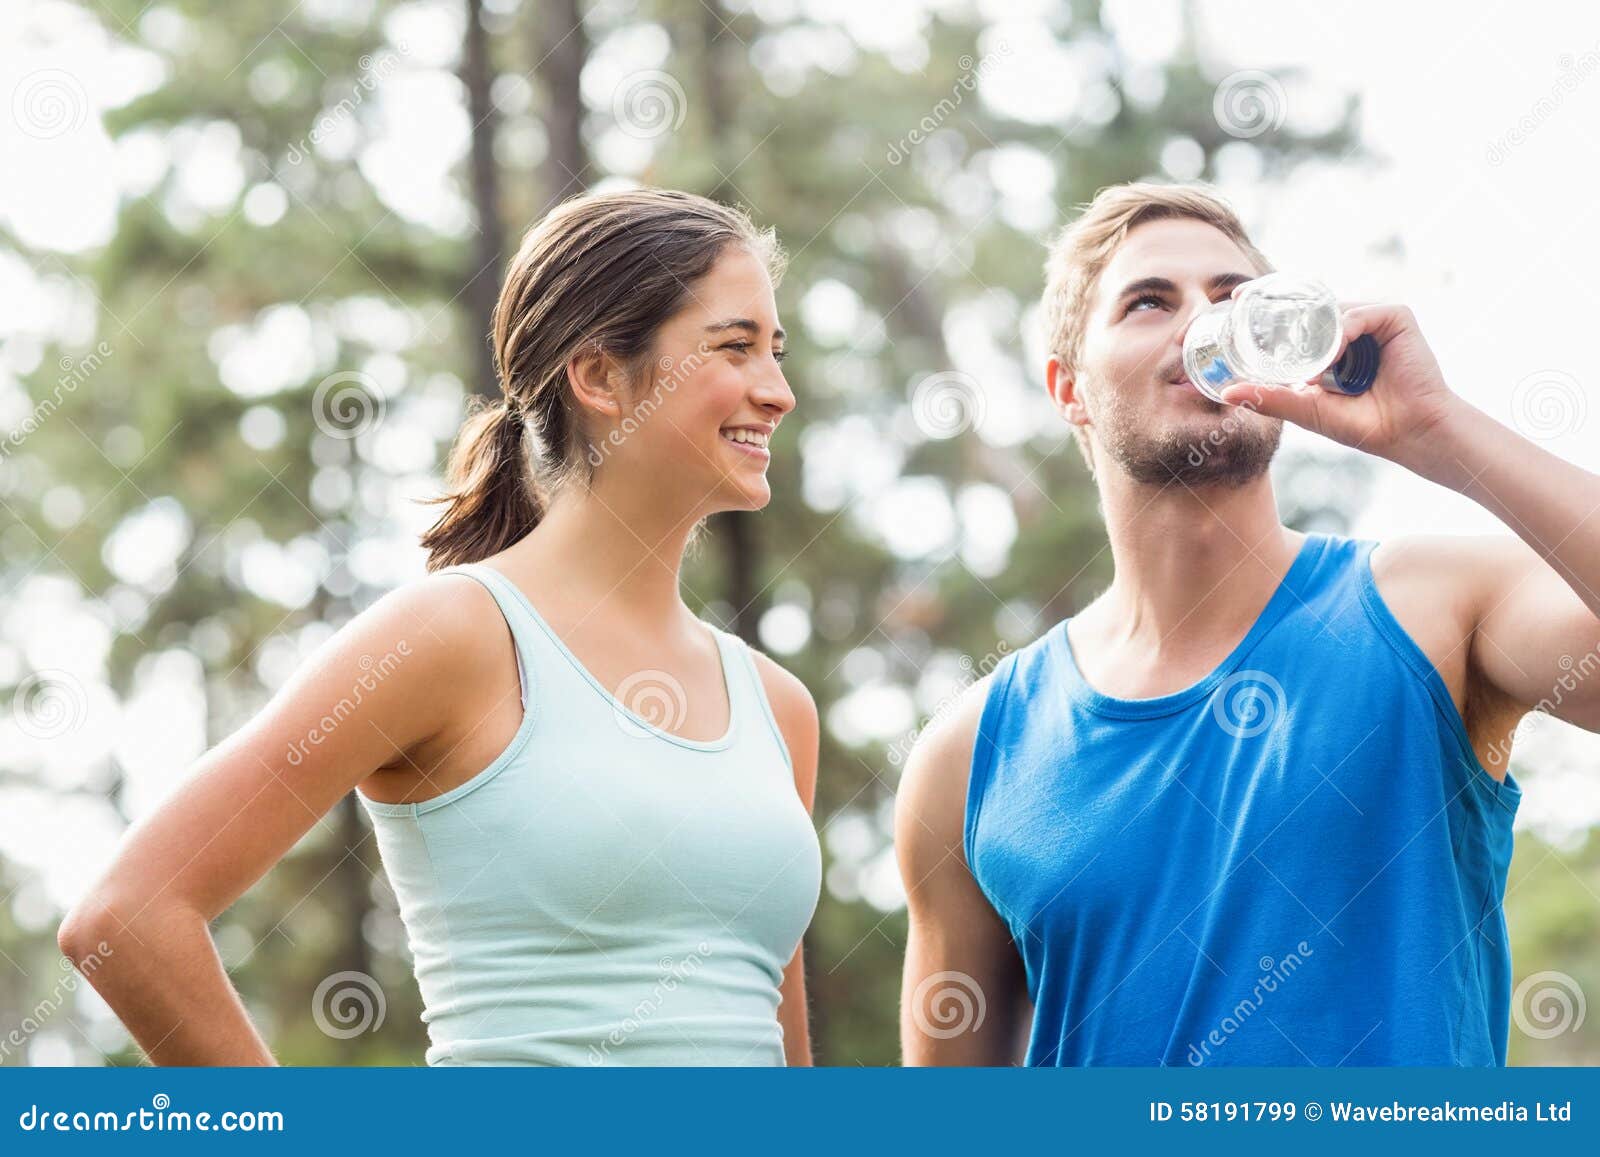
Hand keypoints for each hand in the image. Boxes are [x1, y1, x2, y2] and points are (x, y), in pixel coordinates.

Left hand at [1217, 293, 1464, 465]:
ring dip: (1313, 334)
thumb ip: (1269, 398)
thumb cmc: (1362, 424)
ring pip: (1331, 309)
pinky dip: (1344, 333)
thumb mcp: (1305, 409)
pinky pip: (1361, 314)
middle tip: (1243, 299)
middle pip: (1311, 304)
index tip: (1236, 297)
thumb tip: (1228, 392)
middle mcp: (1350, 326)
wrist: (1407, 434)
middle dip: (1279, 302)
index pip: (1297, 315)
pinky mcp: (1396, 318)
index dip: (1269, 306)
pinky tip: (1333, 358)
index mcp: (1330, 343)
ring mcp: (1372, 319)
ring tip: (1305, 366)